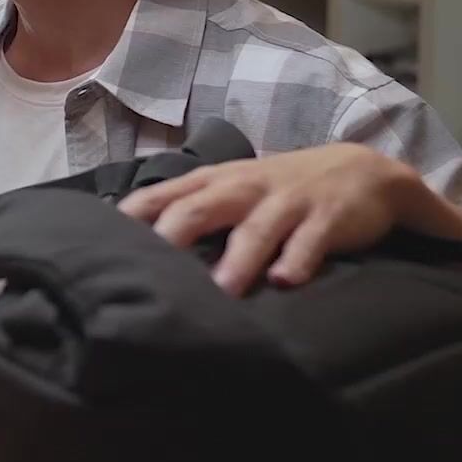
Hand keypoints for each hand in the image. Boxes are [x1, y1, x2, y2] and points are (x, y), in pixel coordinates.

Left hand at [116, 143, 422, 295]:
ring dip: (237, 260)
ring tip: (221, 290)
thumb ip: (186, 210)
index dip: (132, 217)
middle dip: (173, 236)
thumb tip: (130, 243)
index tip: (100, 243)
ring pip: (255, 230)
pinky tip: (285, 282)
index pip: (162, 196)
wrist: (361, 171)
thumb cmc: (275, 189)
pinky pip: (310, 241)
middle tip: (149, 271)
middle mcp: (243, 188)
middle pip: (199, 209)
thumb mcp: (228, 189)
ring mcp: (285, 202)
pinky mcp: (326, 219)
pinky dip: (298, 260)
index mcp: (213, 182)